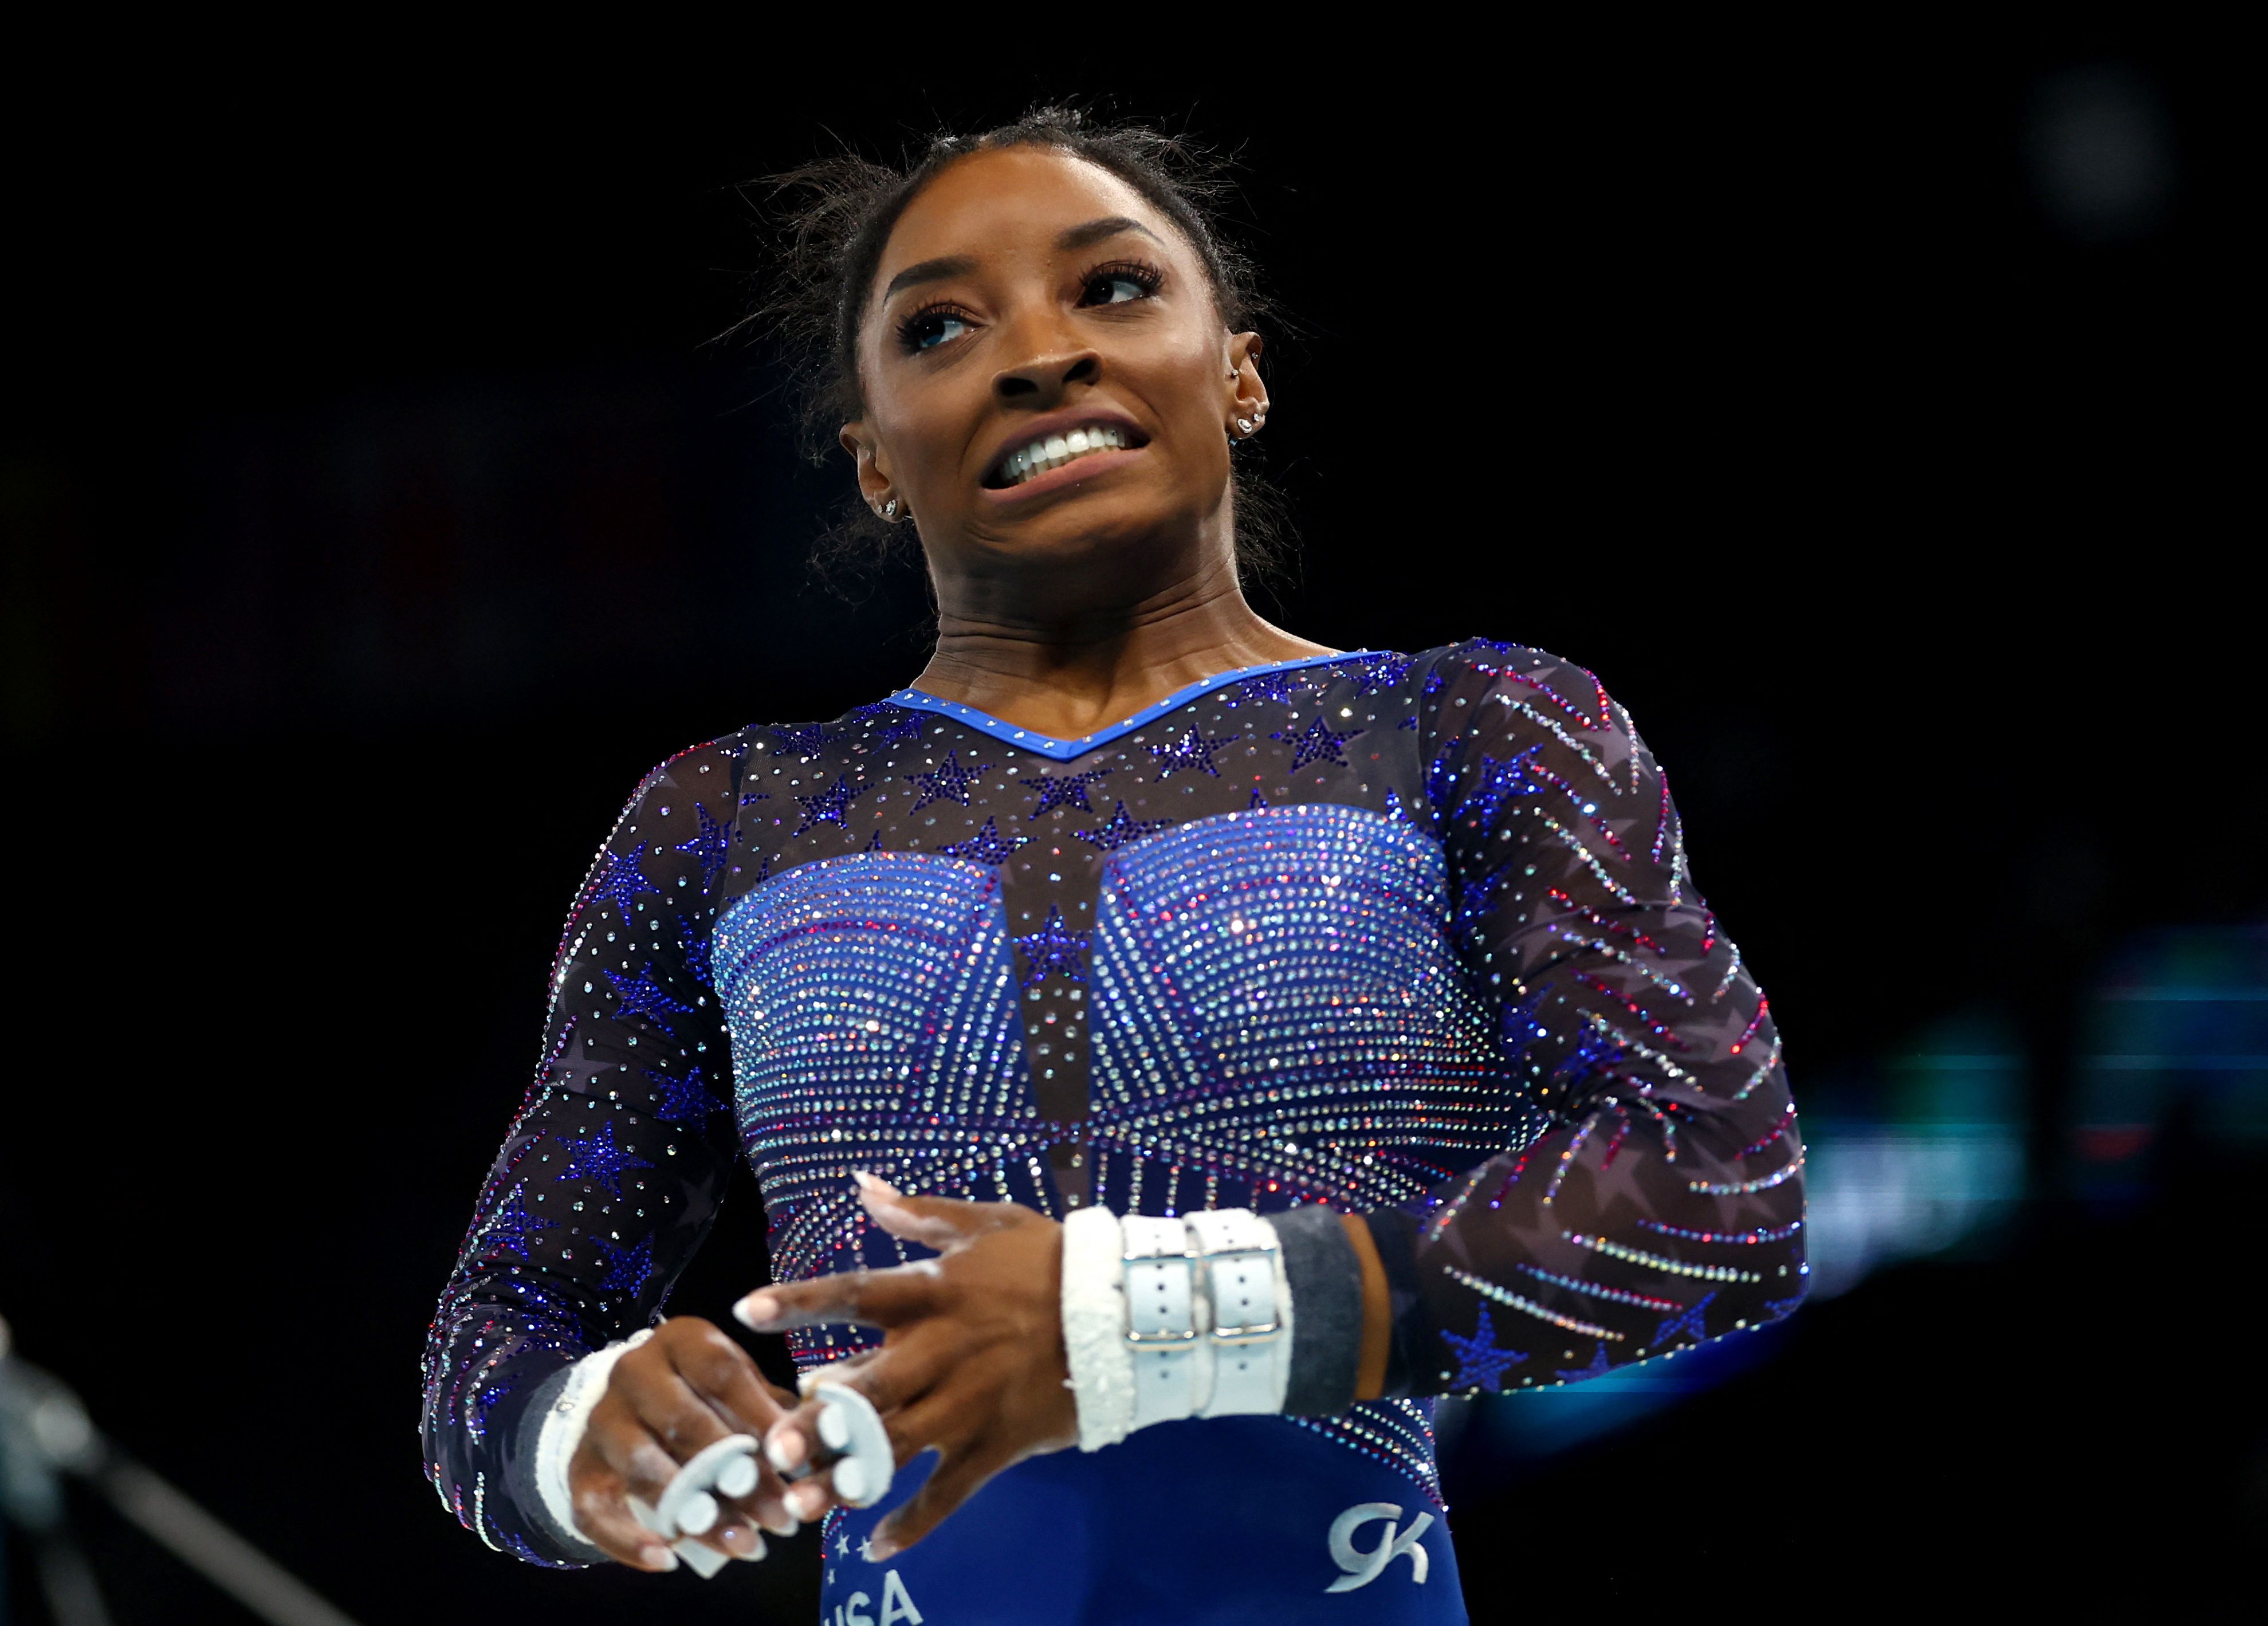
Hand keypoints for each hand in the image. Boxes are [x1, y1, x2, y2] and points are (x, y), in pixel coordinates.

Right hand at [567, 1316, 801, 1571]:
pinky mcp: (580, 1468)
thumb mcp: (740, 1389)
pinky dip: (629, 1540)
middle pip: (685, 1424)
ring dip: (696, 1512)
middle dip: (737, 1475)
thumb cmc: (704, 1396)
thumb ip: (774, 1412)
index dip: (760, 1415)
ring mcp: (601, 1420)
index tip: (796, 1456)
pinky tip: (668, 1560)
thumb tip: (818, 1446)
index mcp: (680, 1340)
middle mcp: (633, 1371)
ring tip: (744, 1545)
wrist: (629, 1408)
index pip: (721, 1372)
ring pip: (645, 1469)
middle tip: (781, 1517)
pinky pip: (596, 1509)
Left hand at [733, 1175, 1076, 1557]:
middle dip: (817, 1423)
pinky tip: (875, 1547)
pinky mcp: (994, 1445)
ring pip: (896, 1450)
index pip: (854, 1294)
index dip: (800, 1301)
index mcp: (931, 1294)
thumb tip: (862, 1185)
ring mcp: (967, 1405)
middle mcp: (939, 1352)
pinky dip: (913, 1525)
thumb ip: (918, 1214)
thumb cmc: (1046, 1260)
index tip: (747, 1311)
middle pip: (866, 1391)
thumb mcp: (984, 1224)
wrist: (1120, 1310)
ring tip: (799, 1507)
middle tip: (771, 1448)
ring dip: (845, 1481)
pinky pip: (947, 1494)